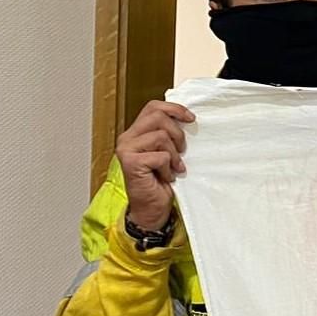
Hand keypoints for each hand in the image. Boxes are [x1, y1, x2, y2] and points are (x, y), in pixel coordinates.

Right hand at [116, 101, 194, 230]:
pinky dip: (169, 168)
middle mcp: (127, 138)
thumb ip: (168, 134)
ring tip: (172, 167)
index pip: (153, 107)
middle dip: (177, 134)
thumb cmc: (160, 181)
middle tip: (181, 151)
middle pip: (158, 117)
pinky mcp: (131, 162)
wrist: (152, 208)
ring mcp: (126, 150)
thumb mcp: (167, 151)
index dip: (174, 109)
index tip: (190, 118)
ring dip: (174, 154)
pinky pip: (161, 156)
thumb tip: (187, 118)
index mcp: (135, 132)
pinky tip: (166, 177)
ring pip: (161, 136)